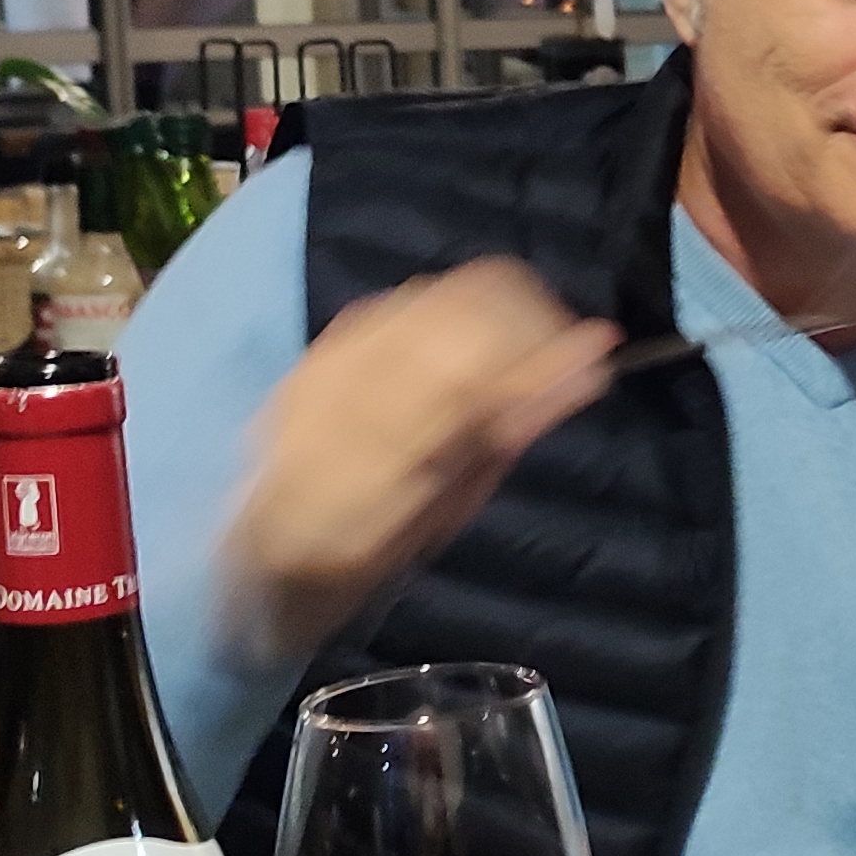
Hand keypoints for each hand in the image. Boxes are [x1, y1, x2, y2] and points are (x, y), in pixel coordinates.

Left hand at [220, 259, 617, 665]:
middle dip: (530, 317)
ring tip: (528, 339)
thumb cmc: (365, 557)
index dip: (545, 350)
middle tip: (569, 345)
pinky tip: (472, 339)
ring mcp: (324, 364)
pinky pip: (403, 300)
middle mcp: (339, 400)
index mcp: (370, 468)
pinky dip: (453, 309)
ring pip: (432, 297)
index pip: (470, 377)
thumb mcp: (444, 518)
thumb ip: (505, 438)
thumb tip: (585, 373)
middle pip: (454, 316)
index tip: (599, 348)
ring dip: (496, 308)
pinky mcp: (320, 347)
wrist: (256, 553)